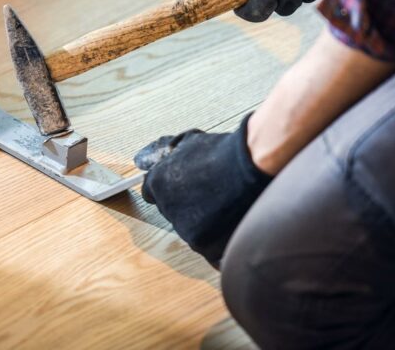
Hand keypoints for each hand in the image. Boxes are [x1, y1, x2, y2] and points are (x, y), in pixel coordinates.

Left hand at [134, 115, 271, 266]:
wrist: (254, 164)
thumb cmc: (223, 151)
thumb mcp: (187, 143)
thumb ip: (159, 153)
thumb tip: (139, 160)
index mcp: (158, 185)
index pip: (152, 194)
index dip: (171, 190)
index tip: (186, 188)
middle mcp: (168, 210)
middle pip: (173, 214)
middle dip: (189, 206)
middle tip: (213, 193)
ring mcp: (187, 231)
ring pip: (192, 233)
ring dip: (206, 224)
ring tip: (227, 204)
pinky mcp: (208, 247)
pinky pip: (210, 252)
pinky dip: (220, 242)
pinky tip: (232, 223)